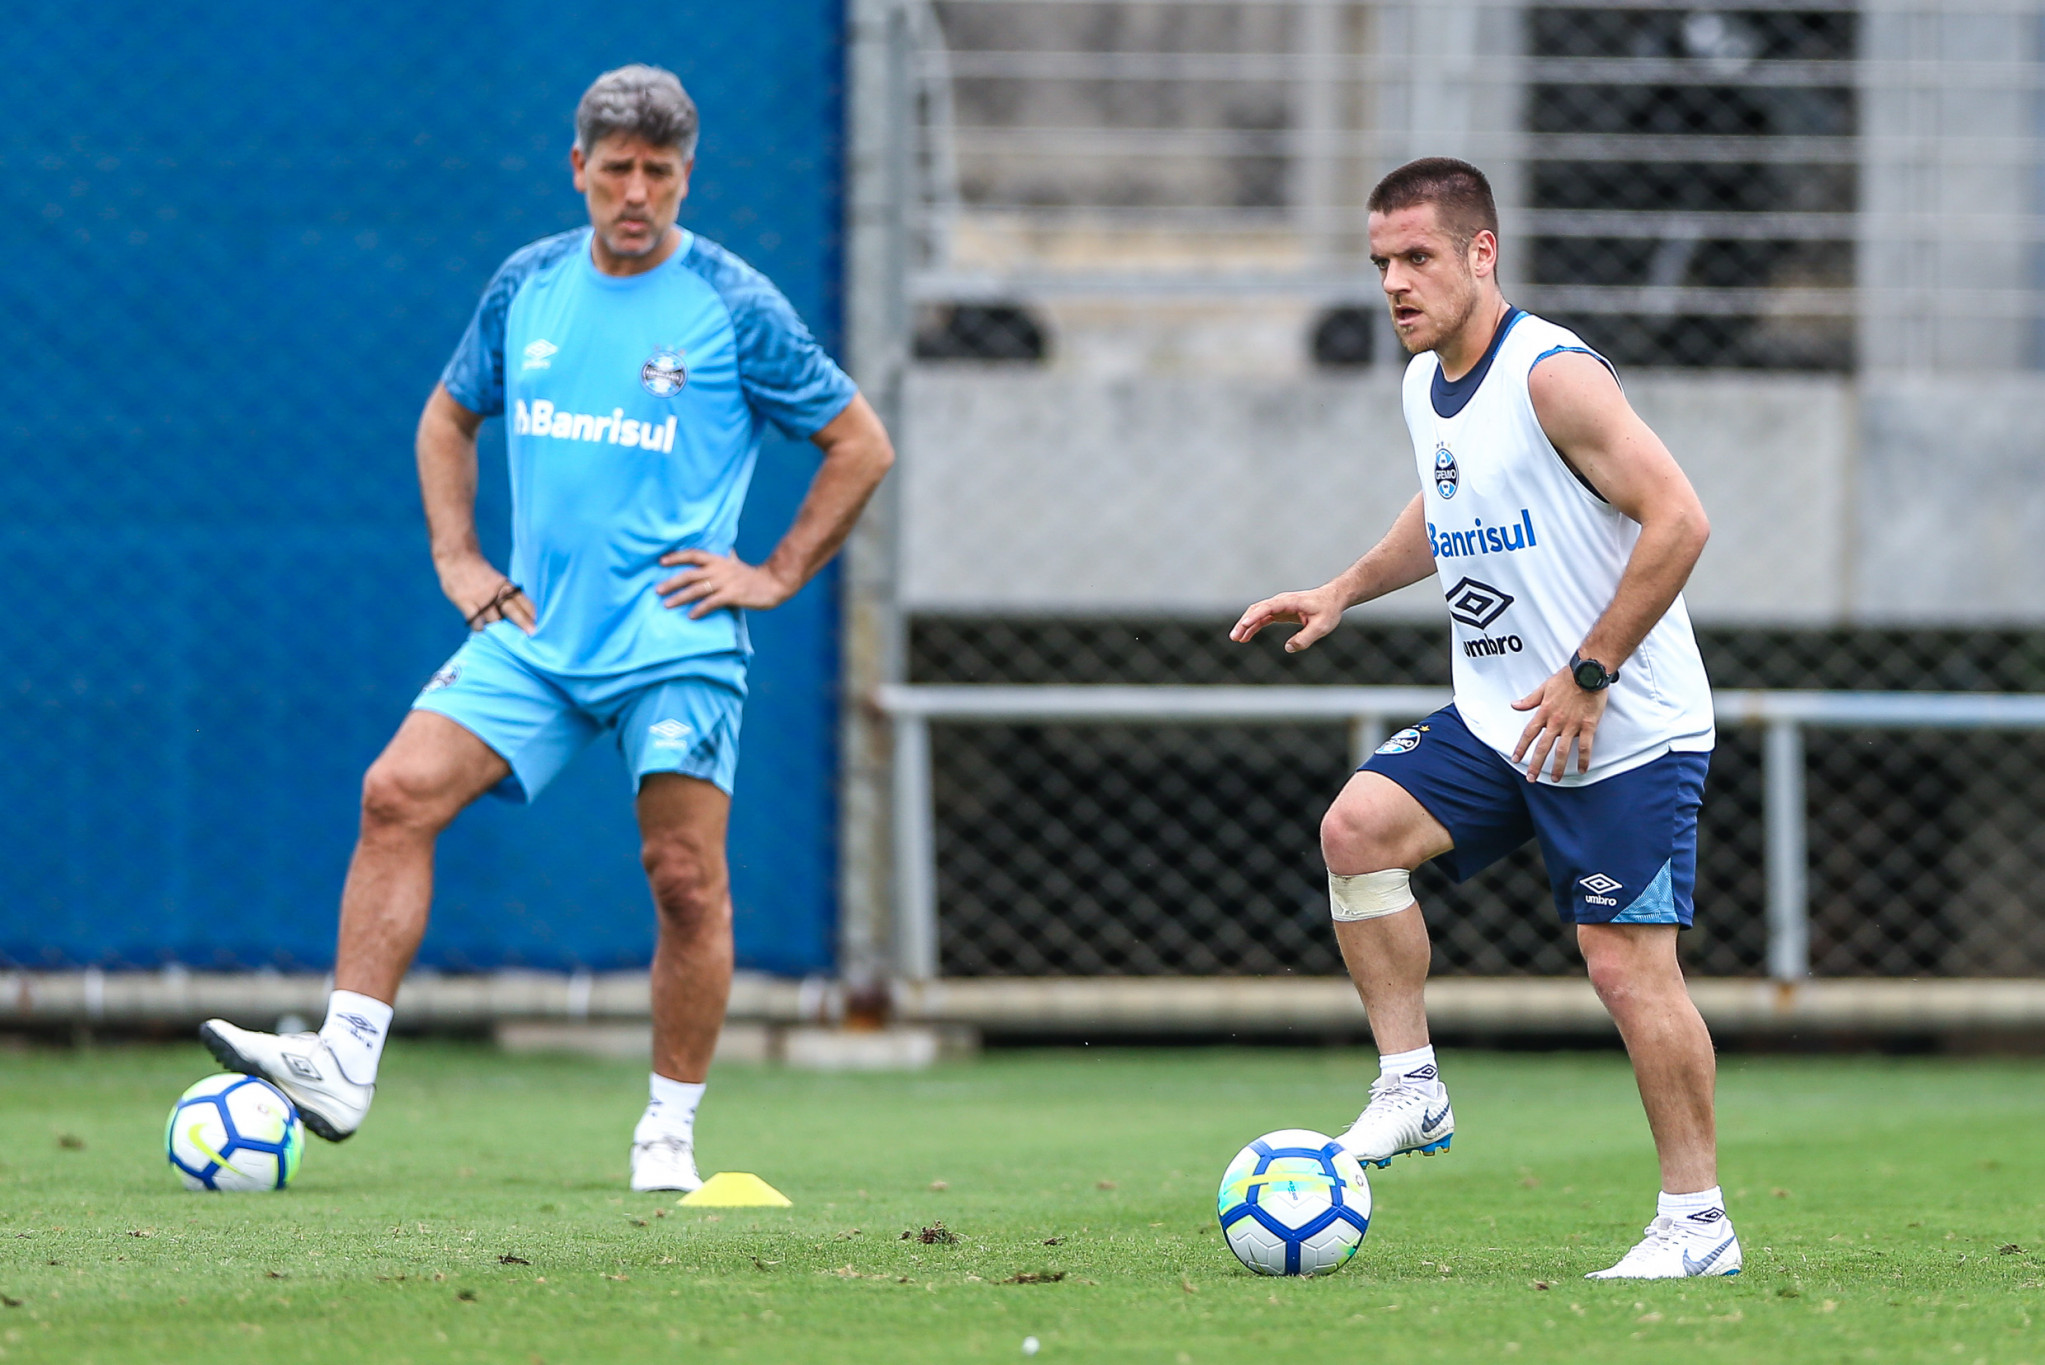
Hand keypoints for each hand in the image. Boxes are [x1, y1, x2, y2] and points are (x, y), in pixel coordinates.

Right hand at [438, 554, 534, 633]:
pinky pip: (475, 621)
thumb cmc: (477, 571)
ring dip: (499, 630)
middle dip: (523, 622)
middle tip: (532, 633)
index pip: (521, 599)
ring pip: (494, 619)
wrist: (456, 556)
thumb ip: (503, 593)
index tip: (537, 621)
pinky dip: (479, 628)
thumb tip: (512, 612)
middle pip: (512, 610)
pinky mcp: (465, 602)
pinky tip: (482, 631)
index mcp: (504, 585)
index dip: (530, 611)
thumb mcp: (495, 578)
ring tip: (505, 638)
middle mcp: (494, 592)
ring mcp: (480, 598)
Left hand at [656, 549, 797, 617]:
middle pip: (690, 574)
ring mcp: (726, 582)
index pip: (693, 555)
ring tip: (666, 605)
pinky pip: (712, 603)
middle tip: (657, 590)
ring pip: (697, 589)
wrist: (773, 583)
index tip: (661, 561)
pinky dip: (700, 609)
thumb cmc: (753, 576)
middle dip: (672, 582)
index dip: (677, 557)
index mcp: (718, 560)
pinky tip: (691, 616)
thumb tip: (727, 550)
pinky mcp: (733, 595)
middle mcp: (719, 569)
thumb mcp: (737, 563)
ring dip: (680, 597)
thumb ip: (728, 558)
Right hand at [1230, 585, 1345, 652]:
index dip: (1255, 616)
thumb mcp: (1321, 627)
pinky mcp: (1280, 612)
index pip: (1267, 607)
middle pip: (1257, 609)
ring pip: (1257, 614)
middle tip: (1235, 637)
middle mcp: (1281, 601)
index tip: (1244, 625)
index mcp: (1289, 602)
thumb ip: (1305, 638)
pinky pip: (1262, 618)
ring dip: (1246, 625)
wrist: (1333, 599)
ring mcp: (1279, 606)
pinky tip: (1246, 636)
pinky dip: (1253, 626)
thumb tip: (1288, 648)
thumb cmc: (1328, 610)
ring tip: (1236, 639)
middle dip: (1244, 623)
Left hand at [1511, 668, 1608, 781]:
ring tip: (1554, 779)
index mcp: (1544, 712)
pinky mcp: (1588, 725)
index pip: (1529, 734)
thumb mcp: (1544, 687)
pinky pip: (1585, 747)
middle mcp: (1556, 721)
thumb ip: (1529, 700)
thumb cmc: (1567, 678)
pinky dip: (1583, 759)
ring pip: (1562, 751)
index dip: (1521, 748)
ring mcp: (1572, 725)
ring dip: (1557, 767)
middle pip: (1542, 747)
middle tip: (1531, 778)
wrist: (1588, 672)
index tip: (1516, 759)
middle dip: (1535, 764)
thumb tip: (1514, 705)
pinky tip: (1582, 769)